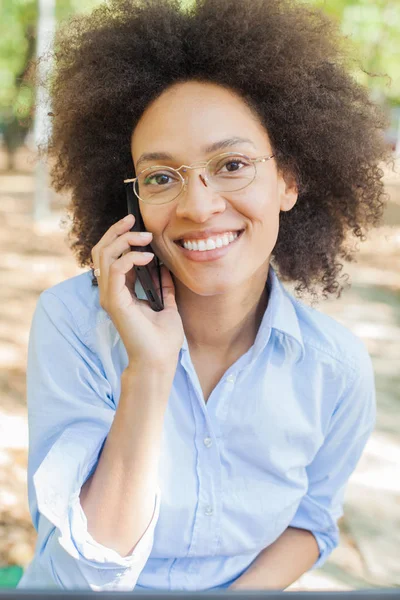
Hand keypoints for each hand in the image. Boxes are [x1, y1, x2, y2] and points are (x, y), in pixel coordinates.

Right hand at [91, 214, 183, 367]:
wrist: (159, 362)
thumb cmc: (162, 340)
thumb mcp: (167, 306)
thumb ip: (163, 288)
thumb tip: (166, 270)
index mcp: (121, 292)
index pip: (111, 257)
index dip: (121, 237)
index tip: (138, 226)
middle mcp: (111, 292)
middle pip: (101, 251)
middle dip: (116, 231)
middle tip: (133, 219)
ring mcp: (110, 296)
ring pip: (103, 256)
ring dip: (123, 240)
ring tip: (145, 237)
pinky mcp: (115, 302)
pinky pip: (115, 269)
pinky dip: (130, 258)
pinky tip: (148, 257)